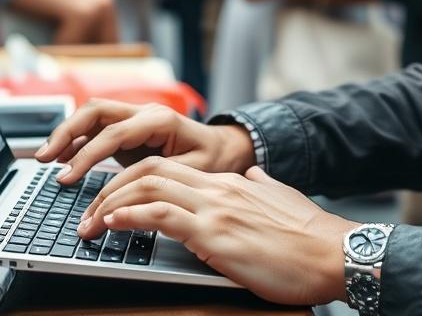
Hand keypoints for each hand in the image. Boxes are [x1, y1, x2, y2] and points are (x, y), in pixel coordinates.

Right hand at [35, 99, 255, 183]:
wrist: (227, 148)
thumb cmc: (214, 160)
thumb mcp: (194, 172)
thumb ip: (161, 175)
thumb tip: (130, 190)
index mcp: (160, 120)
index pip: (113, 132)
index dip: (86, 154)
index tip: (67, 176)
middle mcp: (144, 112)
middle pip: (95, 111)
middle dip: (66, 132)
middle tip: (43, 157)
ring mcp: (135, 117)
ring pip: (92, 115)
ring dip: (67, 133)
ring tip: (44, 157)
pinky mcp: (129, 128)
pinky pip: (97, 128)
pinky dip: (77, 140)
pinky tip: (61, 157)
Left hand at [77, 158, 356, 304]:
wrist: (334, 255)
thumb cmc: (310, 237)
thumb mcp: (282, 198)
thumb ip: (262, 184)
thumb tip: (255, 174)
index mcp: (228, 181)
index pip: (166, 167)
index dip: (130, 179)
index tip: (109, 197)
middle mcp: (216, 187)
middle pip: (148, 169)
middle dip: (109, 187)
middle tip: (87, 210)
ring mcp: (215, 208)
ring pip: (147, 186)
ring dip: (109, 203)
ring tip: (89, 224)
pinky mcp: (215, 234)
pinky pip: (161, 215)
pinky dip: (129, 216)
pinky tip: (112, 224)